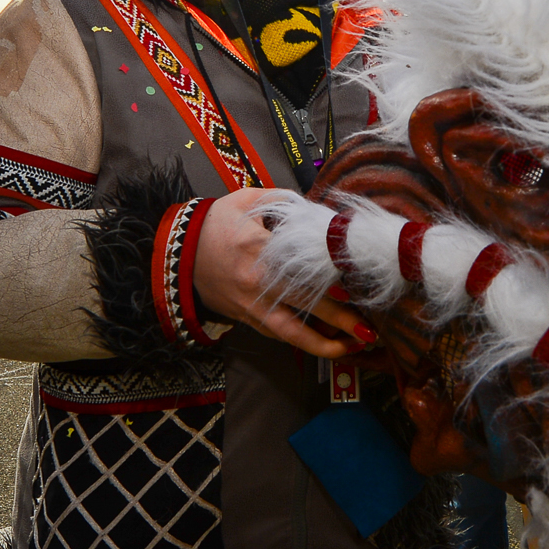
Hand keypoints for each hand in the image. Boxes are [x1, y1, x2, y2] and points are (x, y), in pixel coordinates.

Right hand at [192, 189, 377, 358]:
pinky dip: (305, 342)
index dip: (329, 282)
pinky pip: (280, 335)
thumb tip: (319, 211)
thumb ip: (285, 201)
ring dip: (325, 344)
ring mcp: (252, 305)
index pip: (301, 268)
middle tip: (370, 331)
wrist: (179, 253)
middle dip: (341, 321)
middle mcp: (257, 282)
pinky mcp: (248, 318)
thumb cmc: (215, 224)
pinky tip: (331, 343)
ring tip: (355, 348)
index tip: (354, 290)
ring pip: (292, 333)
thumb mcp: (247, 200)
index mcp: (259, 249)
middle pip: (305, 305)